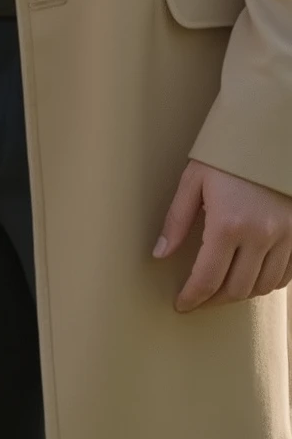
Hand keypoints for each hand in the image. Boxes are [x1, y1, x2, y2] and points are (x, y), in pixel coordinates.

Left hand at [155, 160, 291, 310]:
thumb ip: (177, 220)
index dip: (192, 298)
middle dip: (213, 300)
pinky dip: (266, 283)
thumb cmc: (227, 154)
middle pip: (236, 289)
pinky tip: (250, 278)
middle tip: (198, 300)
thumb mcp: (194, 179)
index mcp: (228, 224)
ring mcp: (285, 238)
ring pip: (262, 287)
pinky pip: (284, 276)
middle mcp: (259, 236)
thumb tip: (160, 254)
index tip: (181, 305)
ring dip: (239, 294)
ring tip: (221, 289)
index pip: (207, 278)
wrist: (270, 134)